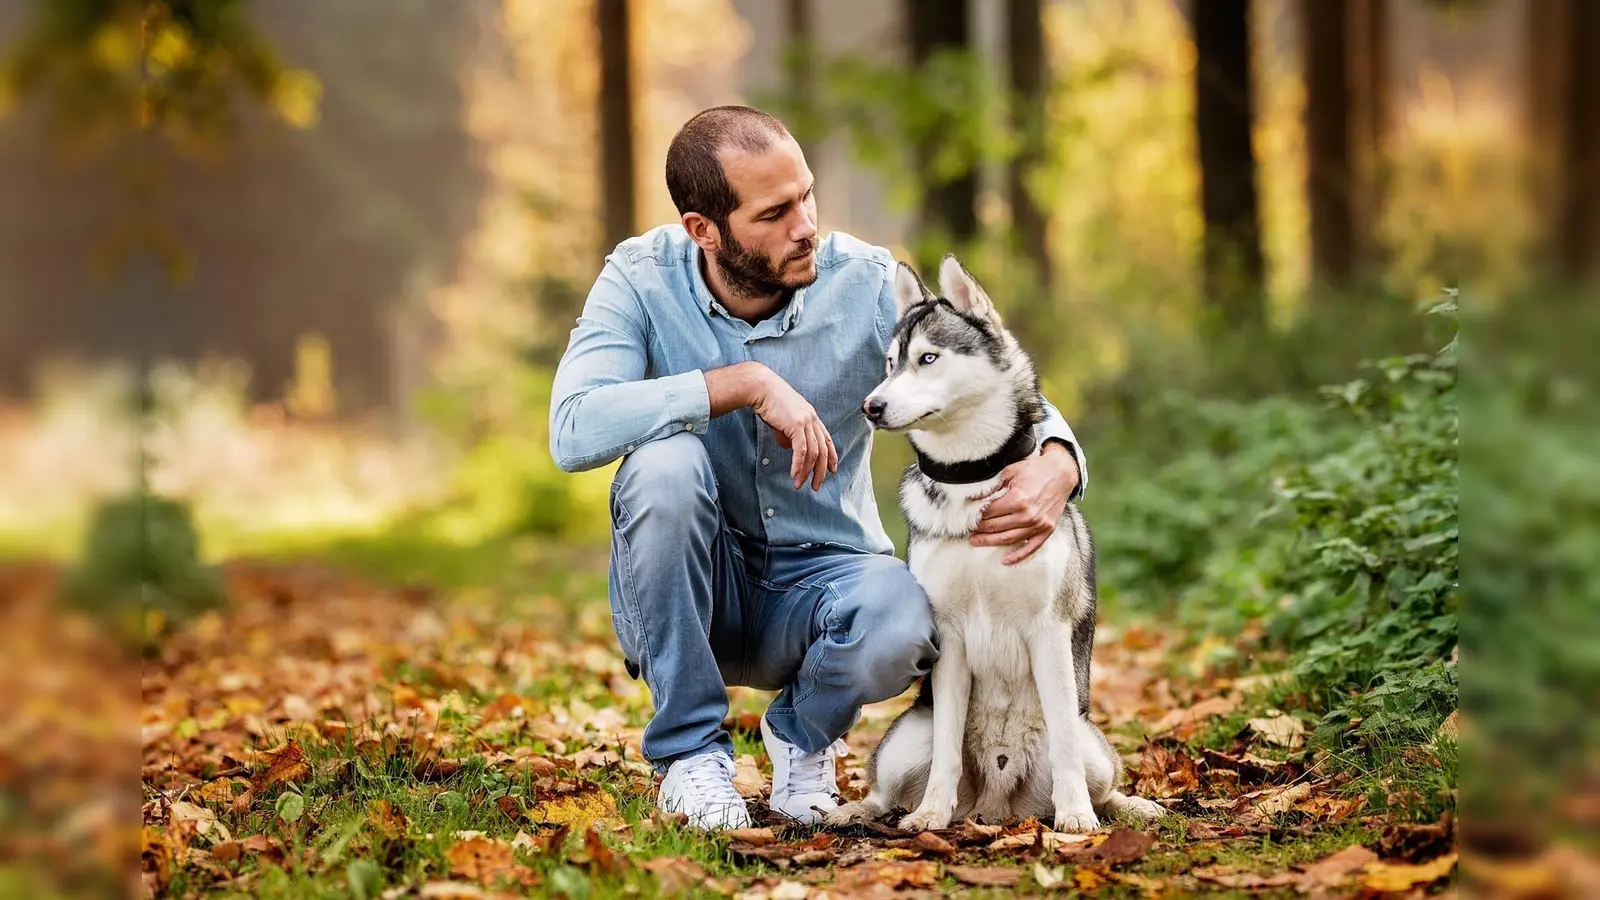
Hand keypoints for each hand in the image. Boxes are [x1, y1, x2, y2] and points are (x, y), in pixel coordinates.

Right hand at [749, 370, 837, 490]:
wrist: (760, 387)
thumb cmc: (768, 401)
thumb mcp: (782, 420)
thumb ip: (788, 434)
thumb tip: (789, 448)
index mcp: (811, 416)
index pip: (826, 439)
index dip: (831, 456)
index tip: (832, 470)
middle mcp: (812, 419)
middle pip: (823, 450)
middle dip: (821, 470)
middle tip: (817, 486)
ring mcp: (806, 421)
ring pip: (813, 453)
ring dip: (806, 472)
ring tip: (800, 485)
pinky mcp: (797, 425)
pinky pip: (801, 451)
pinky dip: (798, 465)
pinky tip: (794, 474)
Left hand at [969, 443, 1079, 563]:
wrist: (1061, 473)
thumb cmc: (1035, 470)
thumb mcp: (1010, 471)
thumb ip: (992, 486)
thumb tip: (973, 497)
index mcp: (1017, 499)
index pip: (989, 513)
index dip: (975, 516)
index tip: (966, 518)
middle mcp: (1027, 515)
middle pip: (996, 527)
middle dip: (979, 530)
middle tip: (967, 532)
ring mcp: (1038, 524)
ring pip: (1008, 539)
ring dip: (990, 542)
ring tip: (976, 542)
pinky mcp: (1047, 530)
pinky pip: (1031, 548)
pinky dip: (1018, 556)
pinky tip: (1005, 561)